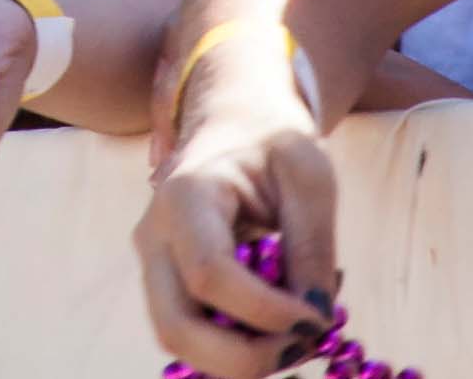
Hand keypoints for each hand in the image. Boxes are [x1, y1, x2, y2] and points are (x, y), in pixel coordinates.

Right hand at [133, 30, 338, 377]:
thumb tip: (313, 320)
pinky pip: (195, 333)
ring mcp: (154, 263)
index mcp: (185, 195)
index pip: (210, 275)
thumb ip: (312, 246)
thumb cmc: (272, 138)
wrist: (233, 118)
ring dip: (240, 358)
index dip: (266, 312)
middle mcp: (154, 236)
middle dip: (244, 358)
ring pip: (179, 340)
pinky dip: (237, 346)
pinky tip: (278, 320)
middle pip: (175, 328)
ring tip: (295, 331)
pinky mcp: (168, 282)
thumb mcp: (309, 175)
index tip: (317, 317)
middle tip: (302, 344)